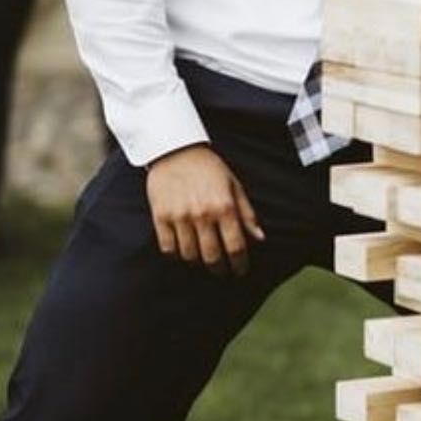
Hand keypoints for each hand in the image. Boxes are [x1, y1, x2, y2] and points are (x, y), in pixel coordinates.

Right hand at [145, 144, 264, 276]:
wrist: (175, 149)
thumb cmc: (208, 168)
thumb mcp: (233, 185)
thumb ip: (247, 213)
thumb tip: (259, 238)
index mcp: (224, 206)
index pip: (235, 247)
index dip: (240, 264)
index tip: (240, 271)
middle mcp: (202, 214)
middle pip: (212, 257)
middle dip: (219, 269)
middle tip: (221, 271)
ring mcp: (180, 217)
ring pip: (189, 255)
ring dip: (197, 261)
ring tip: (202, 256)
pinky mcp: (161, 217)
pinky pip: (168, 248)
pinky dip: (176, 253)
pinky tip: (183, 249)